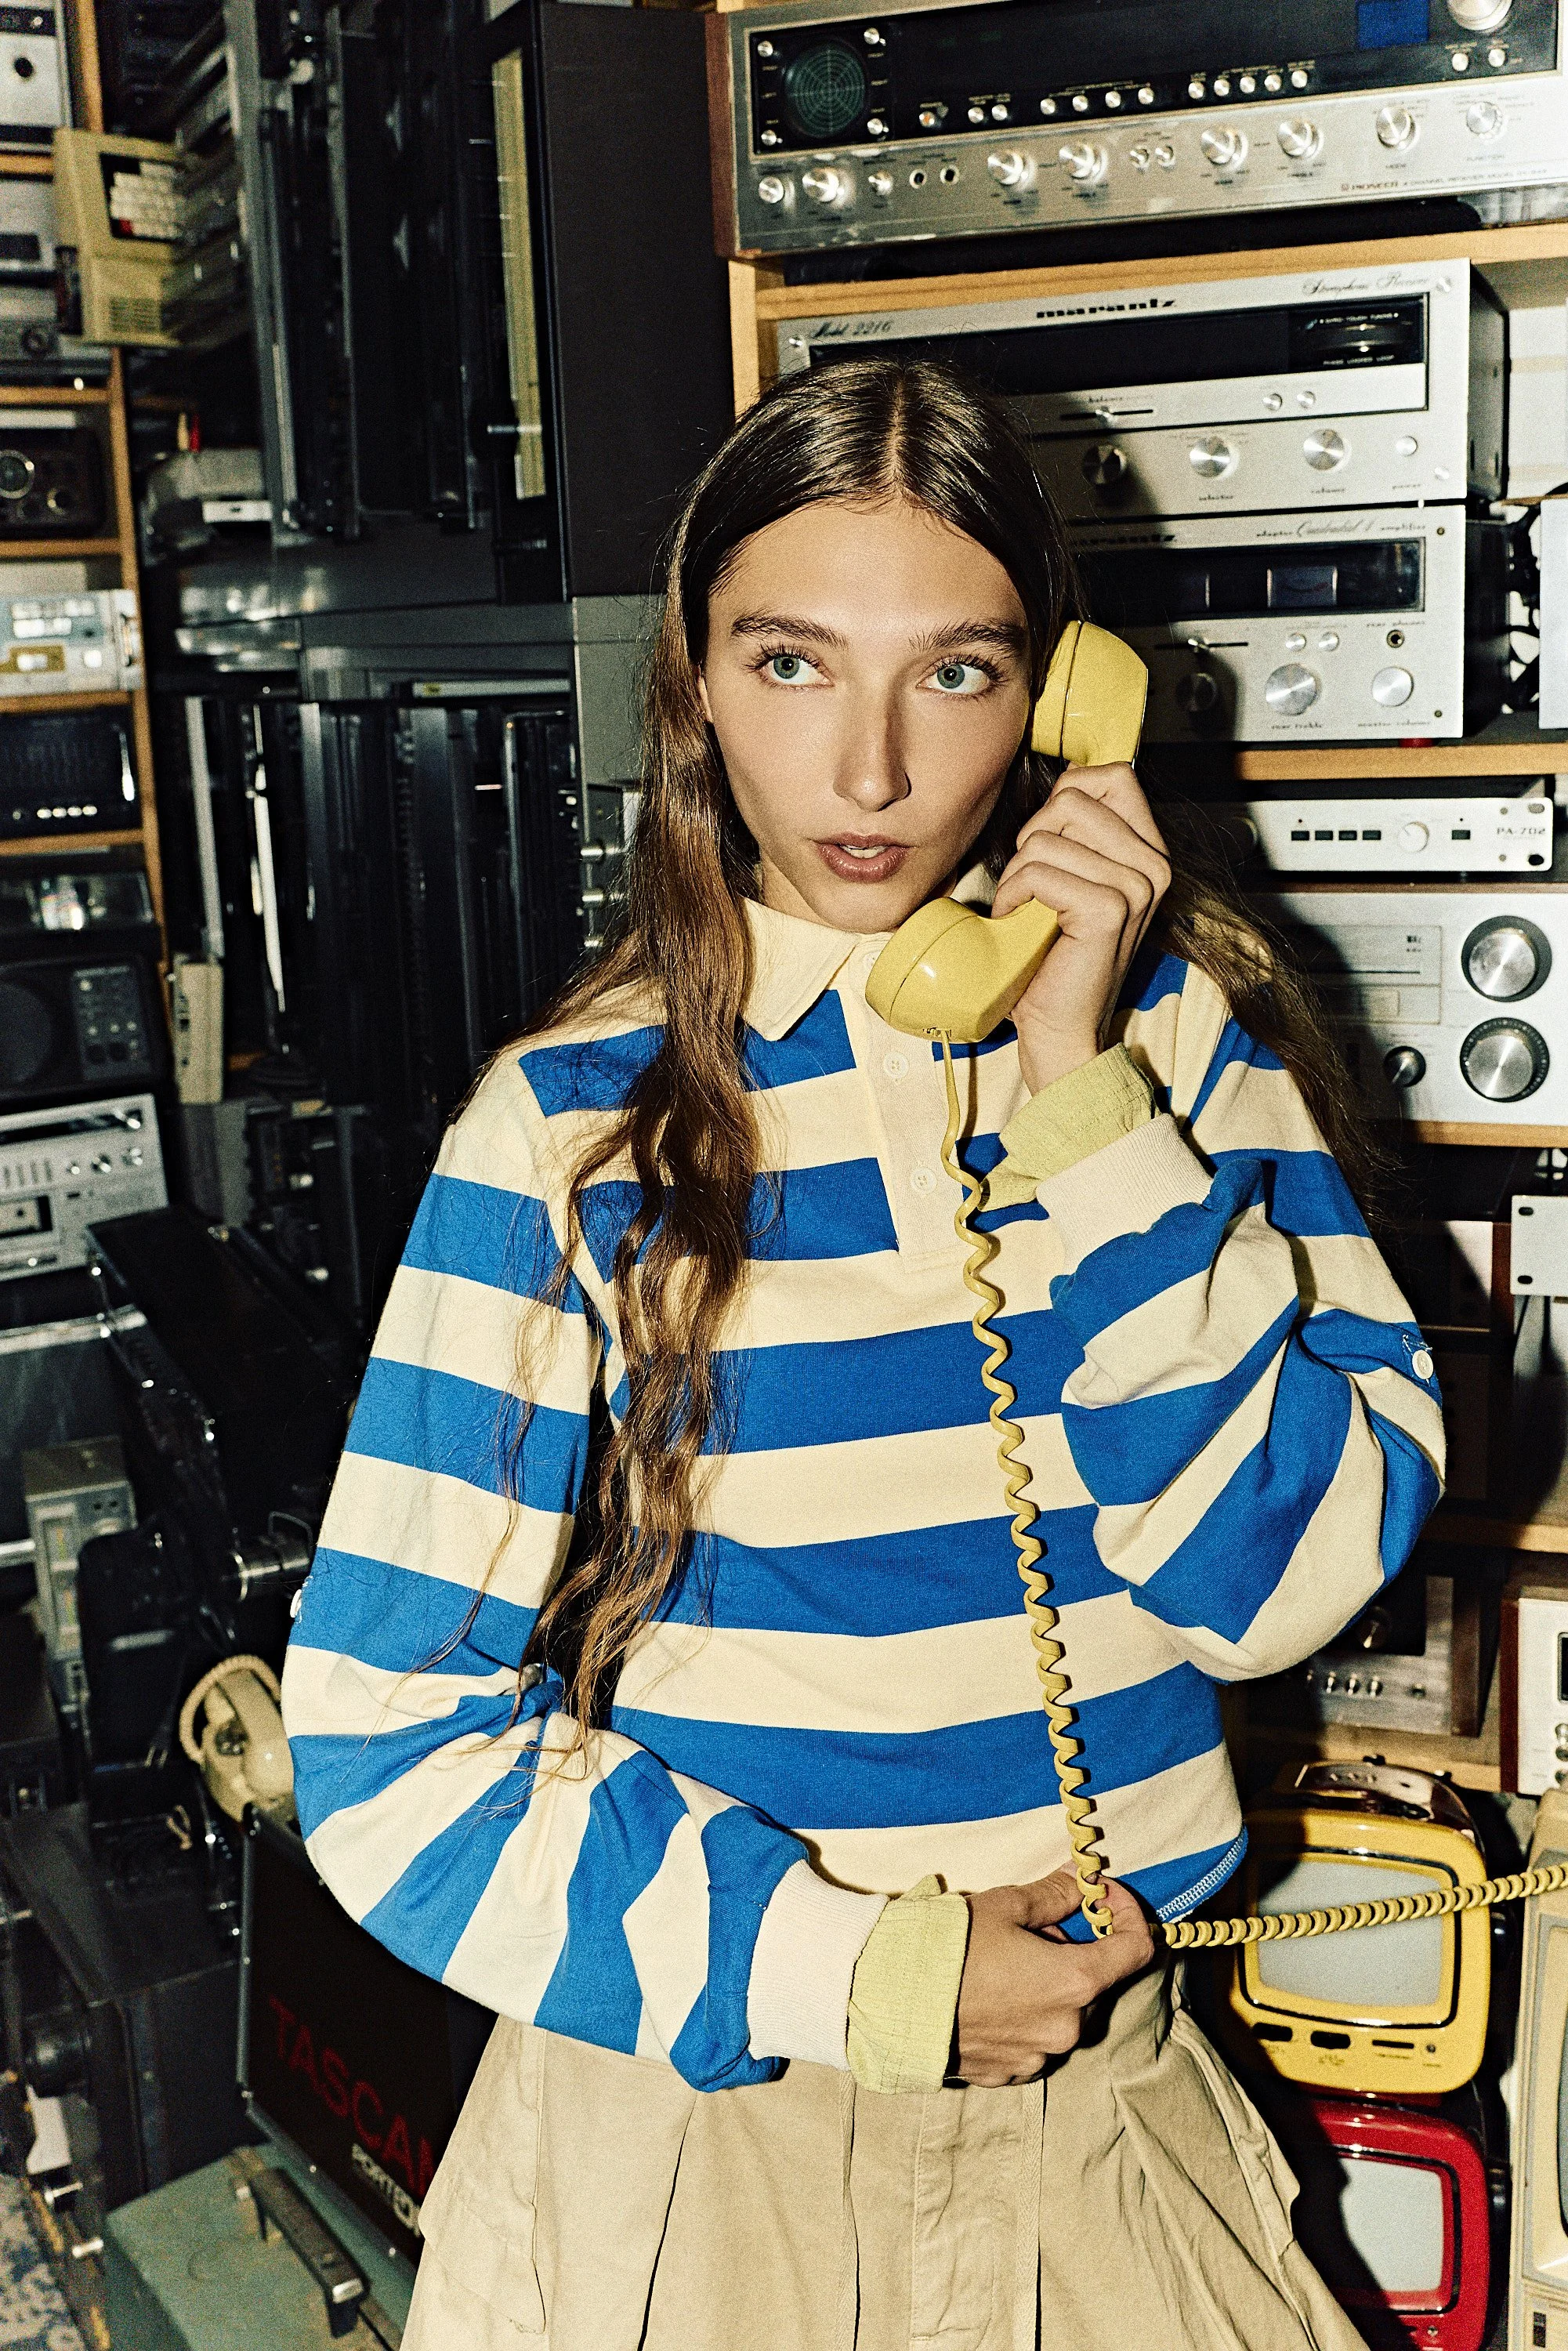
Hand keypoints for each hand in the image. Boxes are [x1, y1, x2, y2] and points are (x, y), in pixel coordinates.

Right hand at [952, 1869, 1153, 2086]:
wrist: (889, 2001)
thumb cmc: (947, 1947)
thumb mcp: (1004, 1906)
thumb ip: (1054, 1895)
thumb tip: (1082, 1881)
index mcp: (1074, 1982)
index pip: (1136, 1950)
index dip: (1129, 1916)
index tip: (1105, 1897)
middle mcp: (1066, 2028)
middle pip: (1095, 1982)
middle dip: (1074, 1950)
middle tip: (1032, 1927)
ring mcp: (1039, 2057)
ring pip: (1064, 2013)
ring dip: (1049, 1985)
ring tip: (1003, 1962)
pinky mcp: (1011, 2073)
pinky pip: (1035, 2039)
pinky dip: (1026, 2016)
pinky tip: (991, 1995)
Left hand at [992, 763, 1170, 1092]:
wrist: (1058, 1026)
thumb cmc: (1054, 955)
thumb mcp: (1071, 878)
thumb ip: (1077, 831)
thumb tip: (1066, 781)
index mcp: (1149, 853)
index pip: (1114, 776)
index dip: (1066, 795)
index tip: (1049, 841)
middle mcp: (1154, 867)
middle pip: (1074, 797)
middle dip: (1034, 836)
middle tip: (1031, 884)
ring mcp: (1136, 888)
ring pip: (1047, 836)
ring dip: (1017, 873)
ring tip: (1026, 910)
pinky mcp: (1109, 910)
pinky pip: (1037, 872)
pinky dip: (1013, 895)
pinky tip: (1019, 922)